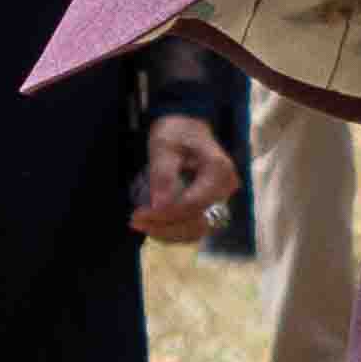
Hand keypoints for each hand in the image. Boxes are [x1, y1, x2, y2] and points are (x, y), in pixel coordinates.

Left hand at [131, 115, 241, 243]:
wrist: (186, 129)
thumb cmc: (176, 133)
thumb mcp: (164, 147)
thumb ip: (163, 175)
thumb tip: (159, 206)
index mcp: (219, 171)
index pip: (193, 205)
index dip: (165, 215)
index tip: (138, 215)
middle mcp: (226, 189)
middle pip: (198, 223)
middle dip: (164, 227)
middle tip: (135, 221)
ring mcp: (221, 199)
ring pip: (196, 231)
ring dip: (167, 233)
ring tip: (141, 224)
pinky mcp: (211, 206)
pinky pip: (194, 227)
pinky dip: (173, 230)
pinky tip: (153, 224)